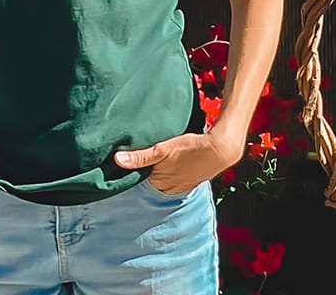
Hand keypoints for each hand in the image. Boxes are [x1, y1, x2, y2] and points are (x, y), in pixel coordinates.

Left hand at [114, 130, 242, 194]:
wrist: (220, 150)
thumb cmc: (190, 149)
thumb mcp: (162, 150)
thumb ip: (140, 157)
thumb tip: (117, 160)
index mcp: (160, 184)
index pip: (138, 180)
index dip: (130, 171)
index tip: (121, 162)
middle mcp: (169, 189)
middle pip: (149, 179)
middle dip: (143, 170)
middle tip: (135, 155)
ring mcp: (180, 185)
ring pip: (161, 178)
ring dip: (156, 170)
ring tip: (152, 158)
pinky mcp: (189, 179)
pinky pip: (173, 176)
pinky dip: (168, 170)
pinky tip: (169, 161)